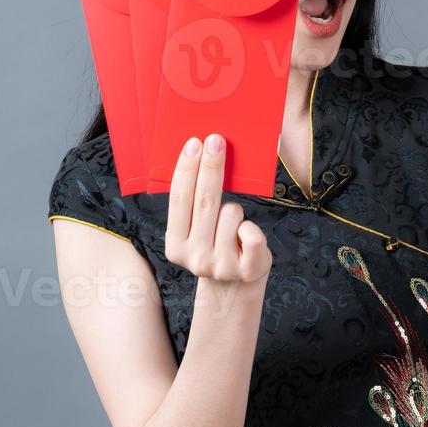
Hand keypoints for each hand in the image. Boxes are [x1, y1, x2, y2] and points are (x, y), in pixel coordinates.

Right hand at [165, 134, 272, 284]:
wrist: (234, 285)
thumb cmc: (216, 244)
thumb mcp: (195, 230)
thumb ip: (193, 205)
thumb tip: (199, 155)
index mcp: (174, 245)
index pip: (179, 200)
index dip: (186, 169)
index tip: (194, 143)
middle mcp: (194, 258)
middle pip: (204, 202)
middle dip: (210, 167)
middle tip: (216, 141)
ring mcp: (220, 266)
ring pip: (231, 213)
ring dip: (235, 210)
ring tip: (233, 225)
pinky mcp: (246, 269)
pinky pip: (252, 234)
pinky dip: (252, 229)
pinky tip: (246, 238)